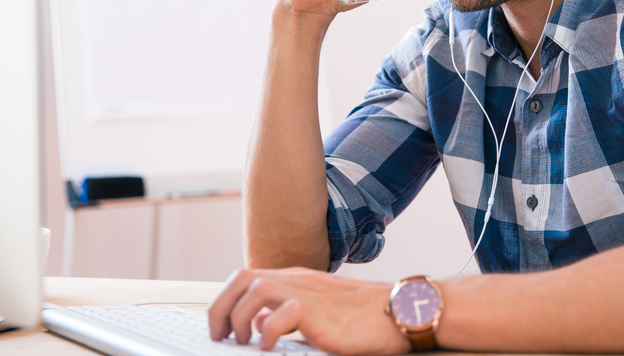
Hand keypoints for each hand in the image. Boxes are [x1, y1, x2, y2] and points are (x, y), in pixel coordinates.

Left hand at [208, 267, 409, 355]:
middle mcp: (298, 281)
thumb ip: (291, 314)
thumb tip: (263, 326)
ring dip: (238, 316)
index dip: (225, 300)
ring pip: (255, 288)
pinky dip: (267, 331)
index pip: (247, 277)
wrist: (404, 310)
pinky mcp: (320, 313)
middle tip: (219, 335)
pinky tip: (269, 347)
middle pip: (241, 277)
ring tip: (243, 341)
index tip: (219, 327)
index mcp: (297, 279)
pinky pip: (282, 313)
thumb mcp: (322, 311)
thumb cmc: (369, 315)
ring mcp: (309, 293)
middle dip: (220, 307)